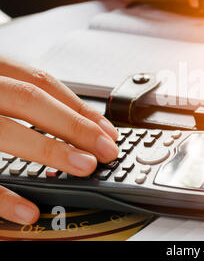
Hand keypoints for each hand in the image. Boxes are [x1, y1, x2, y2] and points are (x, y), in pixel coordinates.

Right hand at [0, 57, 118, 224]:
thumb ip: (16, 95)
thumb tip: (73, 120)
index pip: (40, 80)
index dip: (78, 106)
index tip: (107, 130)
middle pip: (27, 98)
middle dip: (72, 123)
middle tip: (106, 149)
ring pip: (1, 129)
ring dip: (46, 149)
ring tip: (82, 168)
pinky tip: (26, 210)